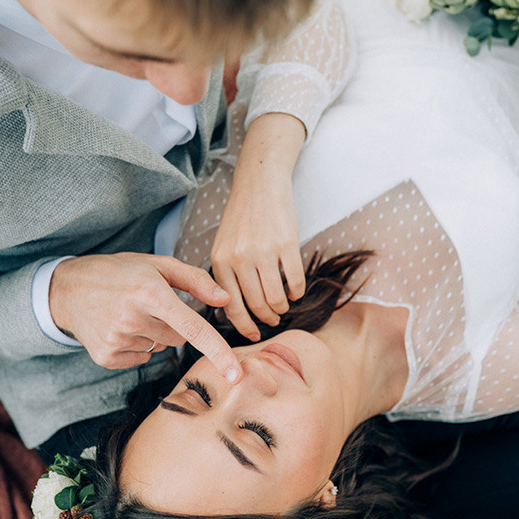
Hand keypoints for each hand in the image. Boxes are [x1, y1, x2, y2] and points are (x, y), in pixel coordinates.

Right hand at [50, 253, 243, 381]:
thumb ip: (194, 280)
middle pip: (178, 338)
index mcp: (149, 292)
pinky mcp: (106, 356)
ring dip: (152, 333)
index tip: (236, 374)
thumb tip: (224, 299)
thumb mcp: (155, 264)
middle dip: (171, 323)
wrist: (68, 289)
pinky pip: (141, 358)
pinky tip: (118, 327)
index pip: (192, 329)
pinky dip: (136, 345)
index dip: (218, 352)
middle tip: (147, 304)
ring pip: (159, 347)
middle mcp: (132, 318)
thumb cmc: (117, 272)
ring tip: (128, 312)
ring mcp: (117, 340)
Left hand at [211, 174, 302, 340]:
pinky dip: (298, 291)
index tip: (253, 335)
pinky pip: (295, 280)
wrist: (260, 183)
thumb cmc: (242, 217)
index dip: (244, 325)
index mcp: (220, 261)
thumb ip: (226, 274)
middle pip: (256, 304)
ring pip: (276, 297)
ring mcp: (263, 251)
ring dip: (282, 307)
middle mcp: (239, 258)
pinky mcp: (286, 244)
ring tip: (284, 305)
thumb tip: (234, 309)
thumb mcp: (223, 245)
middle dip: (267, 317)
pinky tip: (297, 291)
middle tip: (273, 319)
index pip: (231, 306)